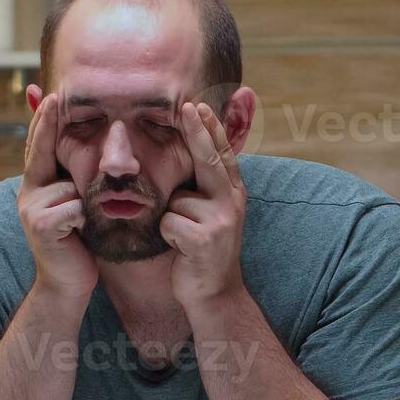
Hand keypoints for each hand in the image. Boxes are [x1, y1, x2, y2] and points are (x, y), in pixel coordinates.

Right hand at [17, 93, 96, 301]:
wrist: (68, 283)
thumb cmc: (78, 241)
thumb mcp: (75, 205)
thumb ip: (73, 179)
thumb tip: (85, 146)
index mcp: (36, 183)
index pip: (40, 144)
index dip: (45, 119)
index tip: (51, 94)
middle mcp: (28, 190)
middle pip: (41, 149)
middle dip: (49, 122)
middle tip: (56, 97)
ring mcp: (30, 208)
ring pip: (70, 184)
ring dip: (86, 201)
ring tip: (82, 224)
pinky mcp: (40, 225)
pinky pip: (74, 207)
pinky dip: (84, 219)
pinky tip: (79, 234)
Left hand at [161, 102, 246, 311]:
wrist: (215, 293)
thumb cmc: (203, 249)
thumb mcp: (210, 214)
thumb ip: (203, 187)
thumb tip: (190, 154)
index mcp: (232, 192)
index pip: (220, 154)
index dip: (210, 128)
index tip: (196, 105)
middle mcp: (232, 201)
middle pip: (208, 160)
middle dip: (197, 131)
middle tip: (187, 107)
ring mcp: (221, 220)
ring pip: (178, 199)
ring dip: (171, 218)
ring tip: (184, 238)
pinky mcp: (204, 239)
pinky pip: (169, 222)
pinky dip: (167, 236)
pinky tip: (181, 250)